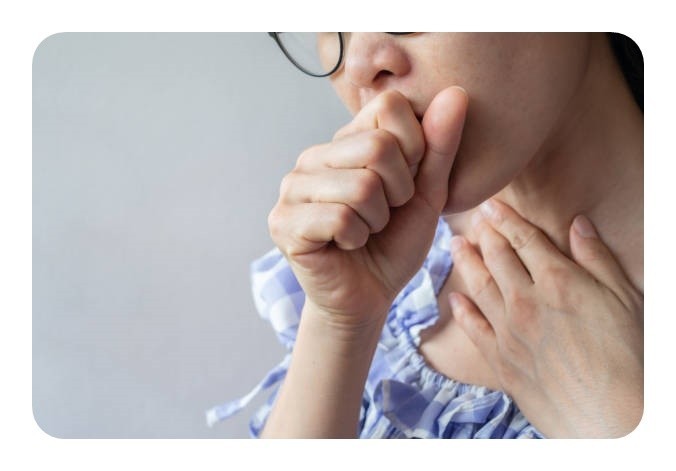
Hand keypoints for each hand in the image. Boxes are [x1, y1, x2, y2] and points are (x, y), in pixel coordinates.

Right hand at [268, 87, 467, 332]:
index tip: (405, 183)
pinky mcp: (283, 222)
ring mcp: (292, 188)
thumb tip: (456, 91)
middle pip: (378, 148)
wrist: (368, 296)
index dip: (414, 149)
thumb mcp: (426, 193)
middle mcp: (313, 156)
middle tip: (384, 214)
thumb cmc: (394, 243)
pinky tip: (345, 245)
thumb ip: (439, 145)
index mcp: (344, 140)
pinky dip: (356, 238)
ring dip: (377, 220)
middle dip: (398, 192)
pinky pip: (340, 218)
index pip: (389, 106)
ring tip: (364, 231)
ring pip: (361, 187)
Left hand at [448, 198, 642, 437]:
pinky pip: (473, 328)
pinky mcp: (500, 360)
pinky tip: (453, 298)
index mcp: (557, 281)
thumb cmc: (628, 358)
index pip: (524, 239)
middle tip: (473, 221)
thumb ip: (596, 258)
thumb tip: (578, 225)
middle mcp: (525, 301)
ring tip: (454, 244)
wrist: (612, 418)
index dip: (506, 219)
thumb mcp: (623, 298)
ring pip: (479, 286)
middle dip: (483, 235)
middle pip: (497, 258)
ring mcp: (508, 331)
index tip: (491, 205)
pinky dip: (462, 310)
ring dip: (465, 262)